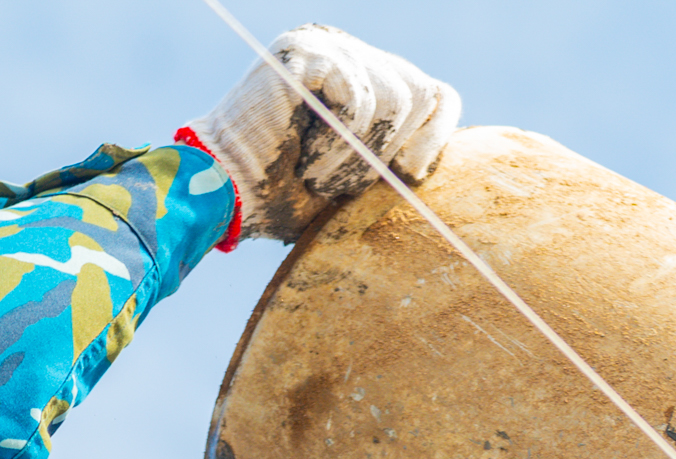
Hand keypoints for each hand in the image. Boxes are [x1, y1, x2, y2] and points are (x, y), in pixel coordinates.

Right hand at [183, 24, 461, 244]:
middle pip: (419, 94)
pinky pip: (358, 98)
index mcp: (367, 76)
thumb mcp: (363, 180)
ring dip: (356, 155)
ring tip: (314, 171)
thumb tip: (445, 163)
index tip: (411, 175)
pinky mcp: (304, 51)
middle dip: (386, 152)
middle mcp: (349, 51)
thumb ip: (401, 159)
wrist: (230, 197)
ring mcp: (327, 45)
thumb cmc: (290, 198)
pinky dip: (336, 141)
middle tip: (338, 179)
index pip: (437, 94)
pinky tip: (302, 154)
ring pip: (394, 99)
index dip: (437, 137)